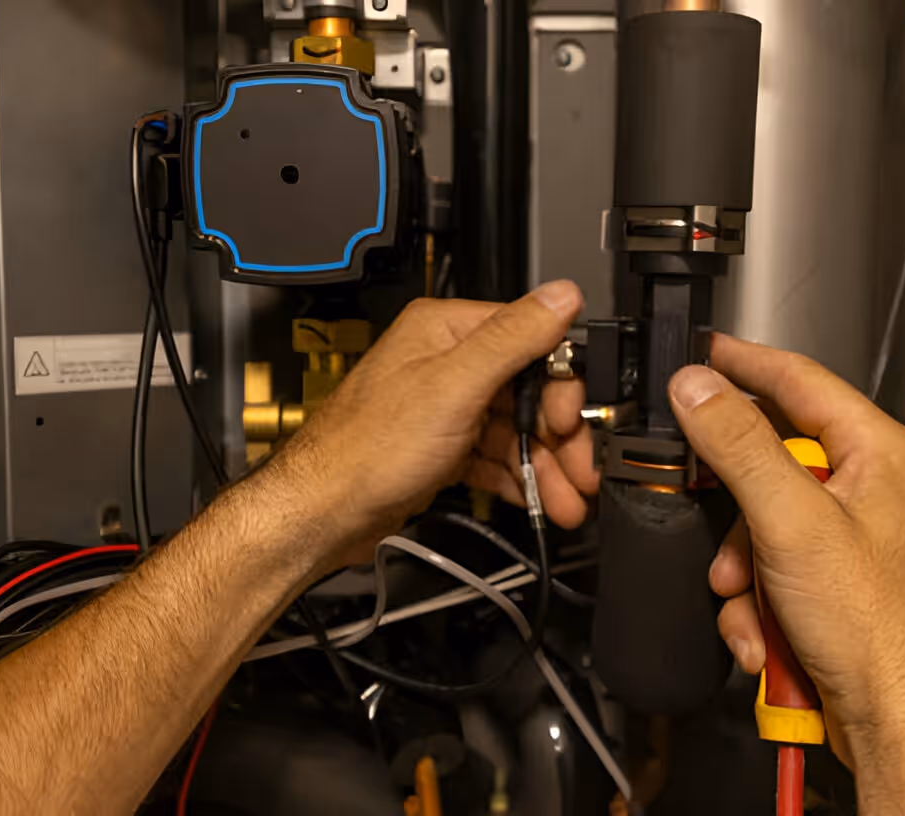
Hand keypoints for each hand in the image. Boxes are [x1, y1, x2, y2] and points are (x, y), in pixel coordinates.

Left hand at [265, 281, 598, 564]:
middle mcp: (445, 363)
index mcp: (446, 331)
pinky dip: (518, 477)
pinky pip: (495, 455)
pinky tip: (535, 498)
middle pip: (529, 391)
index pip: (531, 342)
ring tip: (565, 501)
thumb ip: (512, 339)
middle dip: (560, 437)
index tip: (574, 422)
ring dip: (545, 466)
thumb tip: (560, 295)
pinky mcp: (442, 446)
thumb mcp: (452, 386)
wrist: (323, 512)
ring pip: (515, 430)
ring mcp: (445, 406)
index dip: (560, 386)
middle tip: (581, 472)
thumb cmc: (364, 448)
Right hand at [668, 335, 904, 810]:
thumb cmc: (884, 631)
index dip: (742, 362)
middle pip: (767, 462)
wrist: (903, 725)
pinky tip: (764, 635)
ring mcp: (848, 541)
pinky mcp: (830, 587)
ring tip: (750, 602)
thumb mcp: (794, 522)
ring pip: (759, 525)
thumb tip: (698, 388)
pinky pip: (769, 573)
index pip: (798, 379)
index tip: (698, 354)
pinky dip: (755, 606)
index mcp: (877, 453)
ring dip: (741, 570)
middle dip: (732, 511)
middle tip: (713, 524)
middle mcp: (868, 490)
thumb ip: (739, 446)